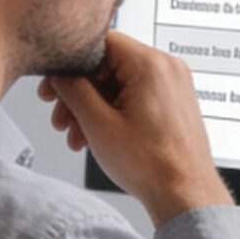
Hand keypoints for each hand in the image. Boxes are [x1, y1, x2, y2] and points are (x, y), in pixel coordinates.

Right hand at [40, 31, 231, 224]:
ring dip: (93, 108)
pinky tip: (97, 137)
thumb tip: (59, 74)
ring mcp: (172, 85)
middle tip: (62, 117)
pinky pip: (135, 96)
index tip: (53, 86)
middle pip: (107, 66)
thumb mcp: (98, 124)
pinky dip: (113, 113)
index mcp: (150, 64)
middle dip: (79, 94)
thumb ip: (72, 89)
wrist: (185, 195)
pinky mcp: (173, 102)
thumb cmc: (153, 166)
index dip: (69, 65)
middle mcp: (166, 68)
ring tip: (78, 135)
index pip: (98, 42)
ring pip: (118, 84)